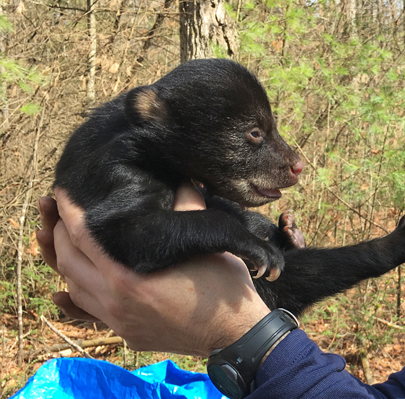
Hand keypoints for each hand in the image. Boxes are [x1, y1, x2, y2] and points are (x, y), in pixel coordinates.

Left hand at [37, 182, 270, 355]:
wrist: (235, 332)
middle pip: (68, 264)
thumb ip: (188, 208)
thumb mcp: (206, 241)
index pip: (82, 238)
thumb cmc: (223, 285)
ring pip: (75, 289)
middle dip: (61, 237)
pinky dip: (78, 294)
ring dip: (70, 265)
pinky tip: (72, 286)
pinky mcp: (128, 334)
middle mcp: (115, 301)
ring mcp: (119, 321)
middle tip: (65, 216)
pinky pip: (90, 312)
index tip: (60, 194)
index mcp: (128, 276)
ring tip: (75, 244)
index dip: (68, 213)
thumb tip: (183, 178)